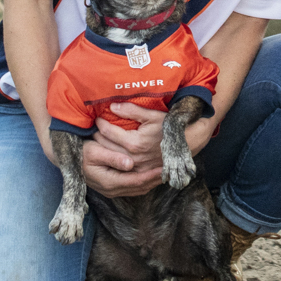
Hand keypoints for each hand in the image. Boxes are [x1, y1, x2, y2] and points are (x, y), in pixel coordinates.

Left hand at [80, 102, 219, 196]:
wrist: (187, 143)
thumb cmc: (170, 127)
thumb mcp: (152, 115)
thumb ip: (130, 110)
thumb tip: (112, 106)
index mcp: (135, 143)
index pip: (108, 132)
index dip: (100, 123)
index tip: (97, 118)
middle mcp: (133, 158)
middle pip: (106, 146)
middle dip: (97, 137)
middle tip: (93, 129)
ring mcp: (137, 168)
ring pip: (111, 158)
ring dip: (102, 149)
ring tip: (98, 141)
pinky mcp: (140, 173)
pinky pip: (120, 168)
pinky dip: (112, 161)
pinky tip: (109, 155)